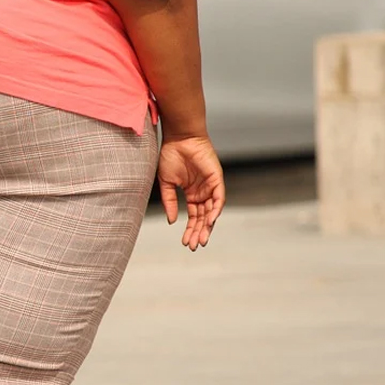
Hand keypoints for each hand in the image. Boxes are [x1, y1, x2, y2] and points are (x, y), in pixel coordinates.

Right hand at [158, 136, 225, 250]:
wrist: (179, 138)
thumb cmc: (171, 156)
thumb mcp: (166, 183)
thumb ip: (169, 202)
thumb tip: (172, 221)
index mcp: (191, 194)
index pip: (193, 216)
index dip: (190, 230)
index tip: (185, 243)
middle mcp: (202, 192)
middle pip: (203, 217)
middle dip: (199, 232)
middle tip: (195, 246)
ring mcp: (210, 186)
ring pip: (211, 211)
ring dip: (207, 226)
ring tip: (202, 239)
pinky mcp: (216, 179)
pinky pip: (219, 198)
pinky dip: (215, 210)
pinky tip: (209, 222)